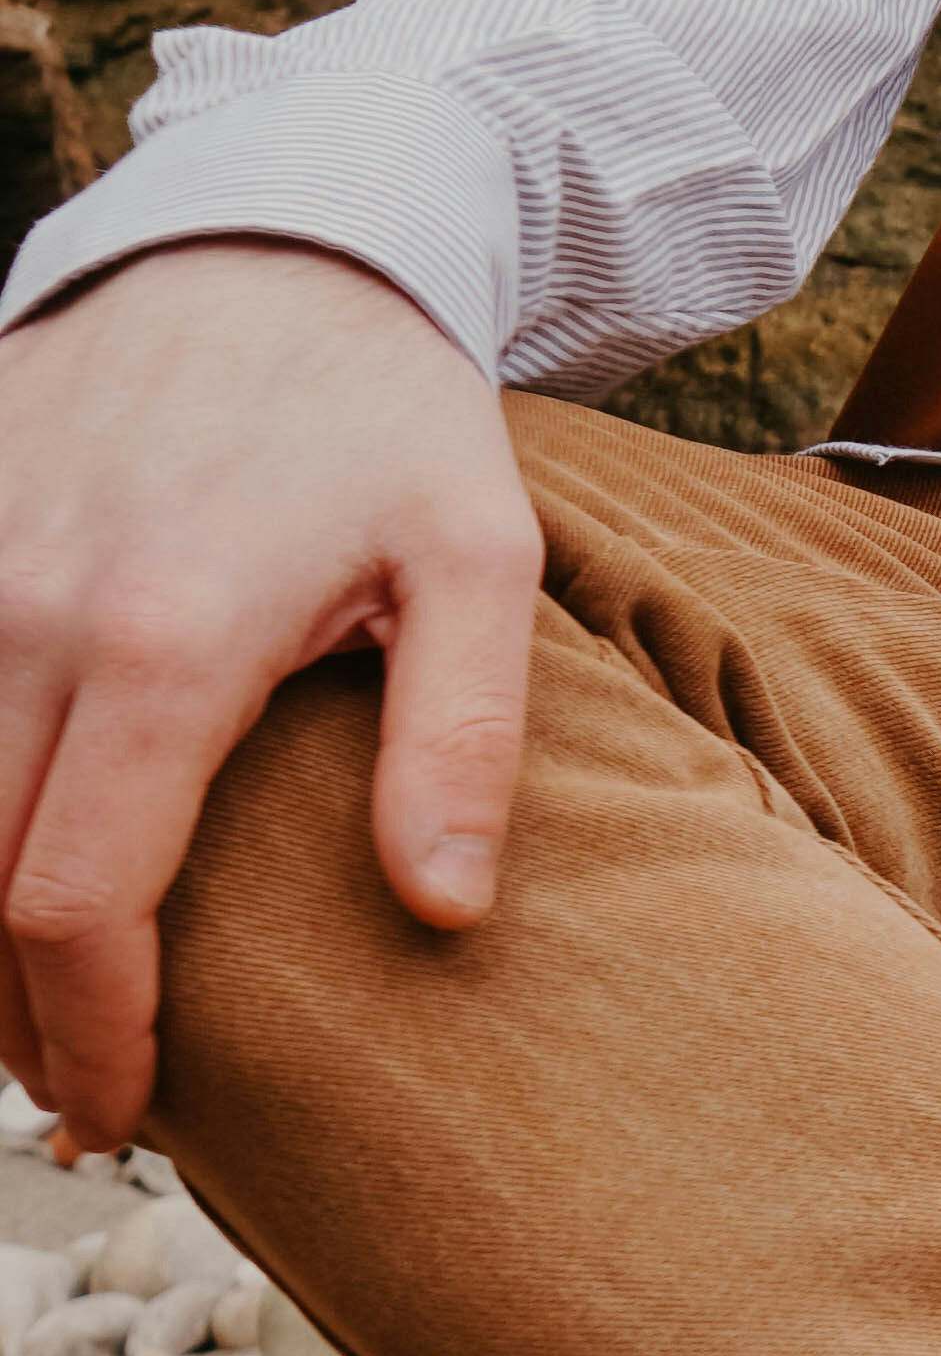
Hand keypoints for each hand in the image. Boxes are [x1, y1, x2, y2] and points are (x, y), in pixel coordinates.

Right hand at [0, 244, 539, 1150]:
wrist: (265, 243)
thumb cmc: (385, 413)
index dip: (95, 1034)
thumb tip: (446, 907)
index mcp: (165, 640)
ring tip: (36, 1010)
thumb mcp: (479, 558)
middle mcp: (27, 612)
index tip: (133, 1112)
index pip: (78, 901)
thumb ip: (462, 737)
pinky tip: (4, 872)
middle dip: (15, 1018)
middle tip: (88, 1094)